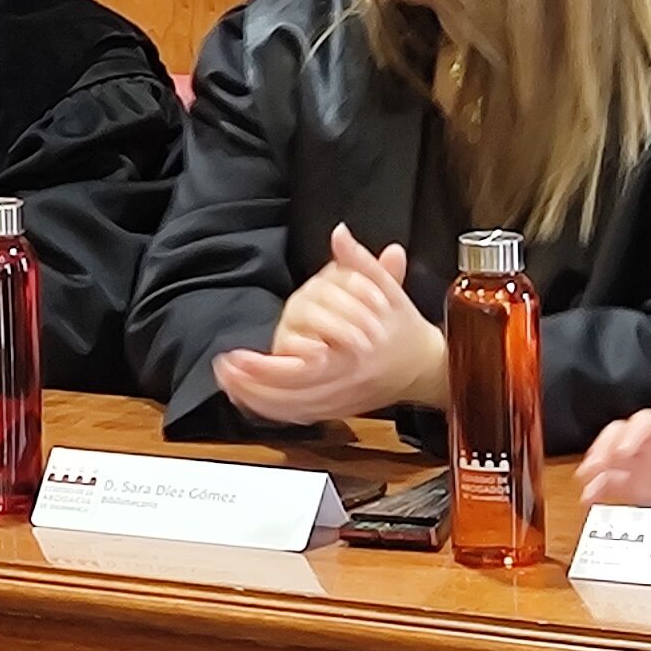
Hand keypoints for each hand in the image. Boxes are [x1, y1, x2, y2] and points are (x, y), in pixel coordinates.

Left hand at [210, 227, 439, 428]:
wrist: (425, 368)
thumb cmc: (402, 330)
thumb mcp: (386, 290)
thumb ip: (361, 262)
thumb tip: (341, 234)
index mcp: (358, 355)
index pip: (305, 368)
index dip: (268, 368)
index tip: (240, 356)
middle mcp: (348, 382)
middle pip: (292, 394)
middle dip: (253, 384)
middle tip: (225, 369)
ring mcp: (341, 399)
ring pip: (292, 409)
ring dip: (257, 399)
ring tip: (229, 382)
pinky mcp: (336, 409)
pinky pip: (298, 415)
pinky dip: (272, 410)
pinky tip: (248, 399)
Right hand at [577, 410, 650, 511]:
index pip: (648, 422)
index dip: (632, 433)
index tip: (624, 450)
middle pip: (621, 433)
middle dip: (605, 446)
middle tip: (597, 464)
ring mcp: (643, 463)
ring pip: (610, 455)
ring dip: (595, 464)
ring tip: (586, 479)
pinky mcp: (637, 485)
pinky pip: (611, 482)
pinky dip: (597, 488)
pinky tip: (589, 498)